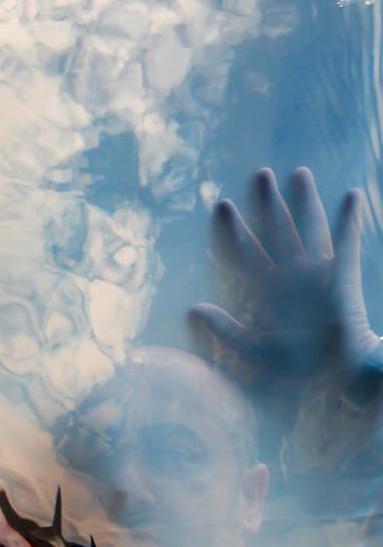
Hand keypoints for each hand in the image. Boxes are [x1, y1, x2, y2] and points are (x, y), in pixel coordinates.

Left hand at [190, 167, 381, 386]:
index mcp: (270, 289)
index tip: (222, 204)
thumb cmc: (300, 364)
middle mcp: (293, 274)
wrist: (339, 373)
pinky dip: (349, 219)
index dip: (235, 230)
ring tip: (299, 172)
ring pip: (309, 227)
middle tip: (260, 174)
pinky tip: (351, 195)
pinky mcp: (343, 275)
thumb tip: (194, 309)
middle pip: (277, 229)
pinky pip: (346, 241)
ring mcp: (318, 272)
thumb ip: (225, 330)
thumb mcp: (254, 349)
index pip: (247, 252)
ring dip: (304, 201)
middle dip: (268, 203)